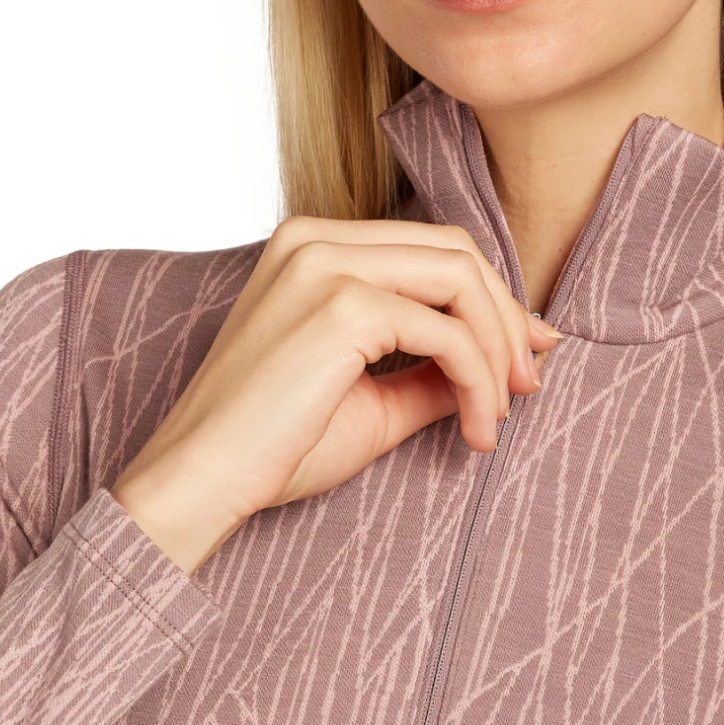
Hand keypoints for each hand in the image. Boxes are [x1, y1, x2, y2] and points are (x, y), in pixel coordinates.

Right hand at [109, 215, 561, 573]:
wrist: (196, 485)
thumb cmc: (272, 449)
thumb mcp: (372, 399)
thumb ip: (434, 370)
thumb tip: (511, 365)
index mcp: (313, 245)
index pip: (432, 248)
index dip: (490, 299)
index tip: (524, 355)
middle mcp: (316, 238)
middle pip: (455, 250)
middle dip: (506, 316)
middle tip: (527, 385)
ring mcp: (326, 264)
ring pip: (460, 278)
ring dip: (498, 347)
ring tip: (500, 412)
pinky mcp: (342, 305)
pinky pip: (446, 333)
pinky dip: (477, 380)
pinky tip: (476, 429)